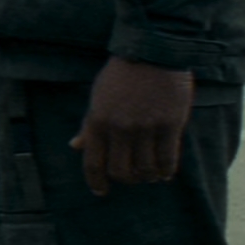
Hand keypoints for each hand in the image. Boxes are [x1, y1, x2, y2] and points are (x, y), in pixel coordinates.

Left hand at [73, 57, 193, 195]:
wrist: (153, 52)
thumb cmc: (122, 75)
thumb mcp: (97, 97)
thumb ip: (89, 125)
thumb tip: (75, 146)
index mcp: (97, 121)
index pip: (93, 162)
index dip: (96, 181)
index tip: (100, 191)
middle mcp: (120, 128)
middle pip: (121, 171)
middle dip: (126, 179)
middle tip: (131, 178)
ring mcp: (146, 128)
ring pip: (145, 169)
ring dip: (147, 177)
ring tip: (150, 176)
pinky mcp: (170, 125)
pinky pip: (167, 159)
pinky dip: (165, 171)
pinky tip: (164, 173)